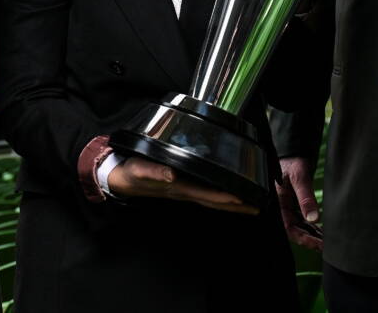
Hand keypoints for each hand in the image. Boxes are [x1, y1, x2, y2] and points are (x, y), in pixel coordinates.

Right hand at [108, 156, 257, 214]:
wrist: (120, 180)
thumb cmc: (131, 173)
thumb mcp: (140, 169)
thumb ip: (154, 171)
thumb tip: (170, 174)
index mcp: (178, 187)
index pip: (206, 194)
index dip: (224, 197)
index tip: (242, 199)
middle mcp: (183, 191)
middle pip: (214, 202)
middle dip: (235, 206)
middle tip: (257, 208)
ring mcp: (183, 191)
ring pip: (211, 200)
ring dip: (230, 203)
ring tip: (249, 205)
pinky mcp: (181, 187)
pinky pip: (205, 194)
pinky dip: (218, 196)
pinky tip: (226, 195)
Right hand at [276, 156, 321, 250]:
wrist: (294, 153)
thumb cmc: (293, 163)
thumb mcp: (299, 178)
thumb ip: (306, 197)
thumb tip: (314, 218)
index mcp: (279, 204)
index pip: (289, 228)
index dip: (303, 239)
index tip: (318, 245)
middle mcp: (283, 208)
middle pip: (296, 230)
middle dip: (310, 240)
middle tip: (327, 247)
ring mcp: (290, 207)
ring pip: (301, 227)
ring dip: (313, 235)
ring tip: (328, 242)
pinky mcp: (296, 205)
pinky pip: (304, 220)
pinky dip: (314, 227)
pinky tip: (323, 233)